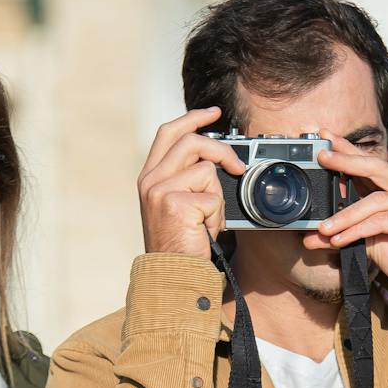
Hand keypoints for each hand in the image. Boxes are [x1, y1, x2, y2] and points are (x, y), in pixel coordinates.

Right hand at [138, 107, 246, 256]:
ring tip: (208, 219)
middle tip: (237, 167)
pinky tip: (206, 231)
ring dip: (217, 197)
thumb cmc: (181, 245)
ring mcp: (160, 191)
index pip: (169, 132)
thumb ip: (188, 179)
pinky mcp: (175, 203)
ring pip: (206, 170)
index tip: (214, 113)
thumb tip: (218, 160)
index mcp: (150, 177)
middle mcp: (150, 180)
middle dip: (221, 151)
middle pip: (191, 142)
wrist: (171, 275)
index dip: (193, 118)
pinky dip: (217, 216)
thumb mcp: (180, 205)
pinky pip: (213, 197)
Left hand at [302, 134, 387, 296]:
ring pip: (373, 201)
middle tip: (321, 156)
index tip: (326, 138)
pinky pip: (380, 220)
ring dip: (344, 215)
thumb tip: (314, 235)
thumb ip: (347, 233)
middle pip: (374, 167)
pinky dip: (357, 230)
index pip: (371, 165)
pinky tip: (339, 240)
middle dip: (345, 160)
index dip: (348, 150)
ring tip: (322, 228)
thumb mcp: (372, 243)